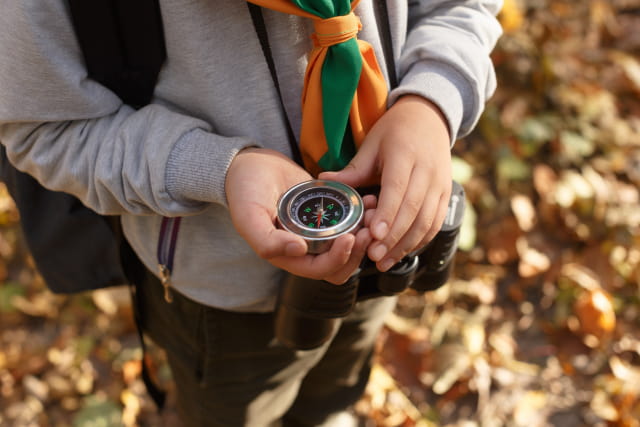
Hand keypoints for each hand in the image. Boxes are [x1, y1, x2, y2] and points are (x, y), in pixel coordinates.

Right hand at [225, 148, 374, 283]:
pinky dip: (363, 214)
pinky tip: (369, 199)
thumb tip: (299, 252)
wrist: (249, 164)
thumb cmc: (244, 191)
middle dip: (359, 250)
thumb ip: (266, 240)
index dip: (339, 258)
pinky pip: (350, 221)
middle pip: (342, 264)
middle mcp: (306, 249)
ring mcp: (319, 231)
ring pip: (351, 245)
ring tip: (373, 211)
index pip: (321, 270)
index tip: (350, 237)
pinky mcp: (328, 213)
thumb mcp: (248, 216)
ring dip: (365, 233)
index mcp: (288, 257)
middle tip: (369, 228)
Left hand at [319, 95, 451, 271]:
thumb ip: (352, 169)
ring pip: (427, 221)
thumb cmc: (394, 132)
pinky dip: (420, 241)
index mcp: (406, 154)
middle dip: (394, 237)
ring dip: (406, 245)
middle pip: (413, 210)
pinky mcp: (446, 194)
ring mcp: (441, 184)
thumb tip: (323, 181)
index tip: (374, 235)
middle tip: (374, 257)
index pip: (398, 189)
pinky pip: (436, 223)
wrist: (428, 118)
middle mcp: (428, 170)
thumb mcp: (371, 144)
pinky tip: (402, 253)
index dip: (387, 214)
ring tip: (384, 262)